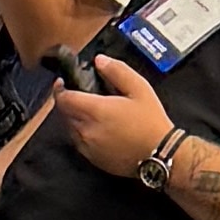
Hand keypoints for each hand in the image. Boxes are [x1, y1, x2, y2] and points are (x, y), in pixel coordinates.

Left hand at [50, 67, 173, 178]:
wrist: (159, 155)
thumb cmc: (150, 120)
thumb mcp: (139, 88)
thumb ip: (117, 71)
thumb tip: (99, 60)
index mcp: (95, 110)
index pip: (64, 99)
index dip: (59, 89)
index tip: (62, 82)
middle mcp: (86, 130)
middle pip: (64, 113)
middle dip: (67, 102)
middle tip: (78, 93)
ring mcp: (87, 147)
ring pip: (70, 128)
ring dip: (74, 117)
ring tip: (89, 110)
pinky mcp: (92, 159)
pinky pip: (78, 142)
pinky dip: (81, 132)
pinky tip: (96, 127)